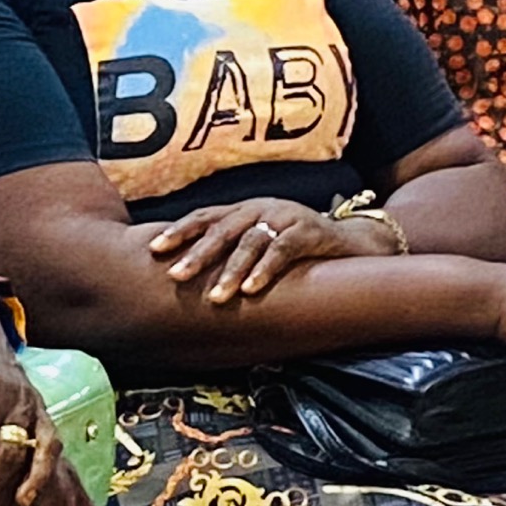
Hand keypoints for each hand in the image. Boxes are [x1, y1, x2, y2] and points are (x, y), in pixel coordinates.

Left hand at [148, 200, 388, 302]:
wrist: (353, 243)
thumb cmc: (296, 248)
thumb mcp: (259, 243)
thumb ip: (230, 252)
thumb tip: (186, 276)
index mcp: (243, 210)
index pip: (204, 217)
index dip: (178, 232)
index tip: (152, 250)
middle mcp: (260, 208)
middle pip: (222, 229)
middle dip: (197, 254)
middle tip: (175, 277)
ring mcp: (285, 217)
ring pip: (250, 242)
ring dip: (230, 271)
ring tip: (215, 297)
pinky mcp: (310, 231)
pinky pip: (283, 250)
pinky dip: (265, 270)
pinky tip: (251, 290)